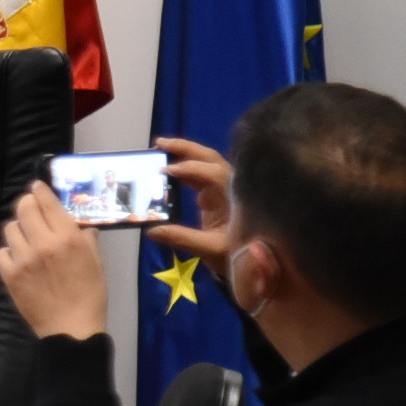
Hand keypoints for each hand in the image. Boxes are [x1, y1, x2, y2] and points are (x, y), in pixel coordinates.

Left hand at [0, 183, 110, 338]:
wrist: (70, 327)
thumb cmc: (89, 295)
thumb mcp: (96, 262)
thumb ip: (86, 240)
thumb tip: (82, 226)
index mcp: (67, 238)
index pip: (47, 202)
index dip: (39, 190)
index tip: (36, 187)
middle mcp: (42, 243)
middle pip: (23, 208)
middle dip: (27, 203)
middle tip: (30, 207)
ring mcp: (22, 259)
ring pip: (10, 228)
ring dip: (18, 228)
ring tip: (27, 235)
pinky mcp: (9, 274)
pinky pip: (1, 252)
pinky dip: (9, 251)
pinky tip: (19, 257)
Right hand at [147, 137, 236, 263]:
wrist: (253, 261)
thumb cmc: (237, 254)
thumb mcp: (209, 249)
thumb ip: (181, 238)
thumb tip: (152, 230)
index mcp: (233, 197)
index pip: (213, 173)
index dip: (190, 169)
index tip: (166, 171)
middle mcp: (230, 187)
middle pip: (210, 158)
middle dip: (186, 148)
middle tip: (160, 144)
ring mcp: (223, 189)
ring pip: (206, 162)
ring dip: (184, 152)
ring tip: (160, 147)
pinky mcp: (215, 195)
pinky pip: (200, 173)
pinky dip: (184, 167)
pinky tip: (168, 167)